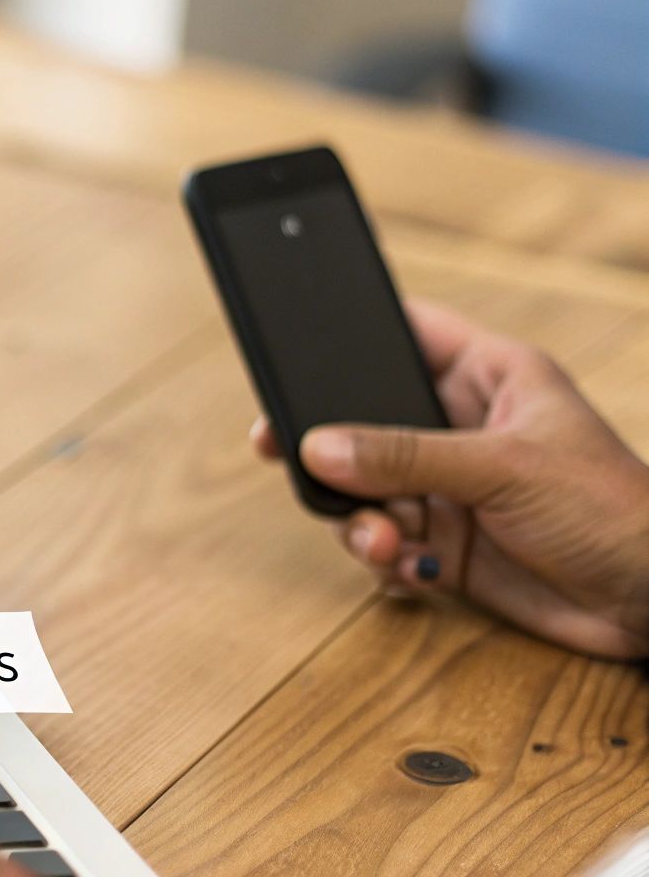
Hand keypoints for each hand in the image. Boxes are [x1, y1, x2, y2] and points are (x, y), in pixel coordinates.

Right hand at [250, 299, 648, 658]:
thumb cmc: (613, 511)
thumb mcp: (502, 468)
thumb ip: (405, 456)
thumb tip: (319, 448)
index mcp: (489, 377)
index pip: (409, 333)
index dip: (356, 338)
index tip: (299, 356)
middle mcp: (461, 428)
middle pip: (366, 420)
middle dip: (333, 449)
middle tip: (288, 456)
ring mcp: (450, 488)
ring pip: (364, 489)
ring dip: (359, 519)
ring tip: (382, 541)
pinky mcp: (445, 544)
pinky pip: (382, 540)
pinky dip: (384, 557)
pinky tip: (410, 567)